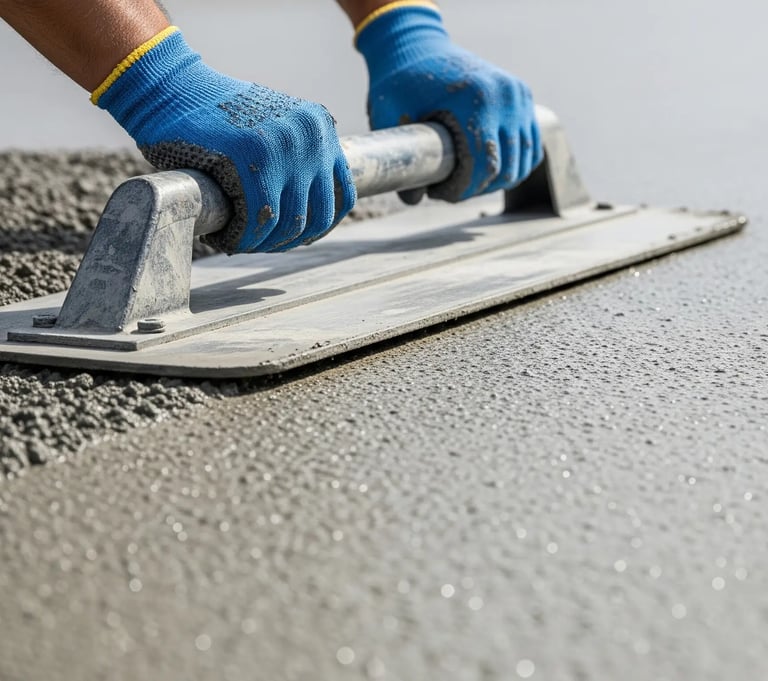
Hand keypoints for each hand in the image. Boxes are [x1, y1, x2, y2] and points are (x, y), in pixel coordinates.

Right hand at [94, 28, 355, 253]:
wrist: (168, 88)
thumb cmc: (213, 116)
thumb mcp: (272, 127)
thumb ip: (296, 158)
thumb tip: (309, 213)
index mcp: (319, 127)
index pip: (342, 195)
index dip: (321, 227)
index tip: (297, 238)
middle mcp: (311, 137)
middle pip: (319, 216)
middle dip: (289, 240)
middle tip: (262, 244)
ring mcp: (285, 148)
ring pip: (290, 223)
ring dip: (265, 244)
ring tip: (241, 240)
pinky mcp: (253, 162)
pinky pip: (260, 221)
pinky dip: (244, 239)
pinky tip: (227, 239)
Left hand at [356, 4, 541, 203]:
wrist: (417, 44)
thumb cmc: (401, 81)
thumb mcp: (390, 117)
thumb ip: (401, 161)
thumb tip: (414, 200)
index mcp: (478, 100)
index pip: (485, 165)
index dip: (464, 190)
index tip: (439, 194)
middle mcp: (506, 97)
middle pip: (506, 168)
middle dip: (477, 189)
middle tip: (448, 191)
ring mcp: (519, 95)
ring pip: (522, 161)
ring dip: (496, 180)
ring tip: (465, 181)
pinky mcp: (522, 96)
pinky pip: (530, 145)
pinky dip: (515, 164)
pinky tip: (487, 171)